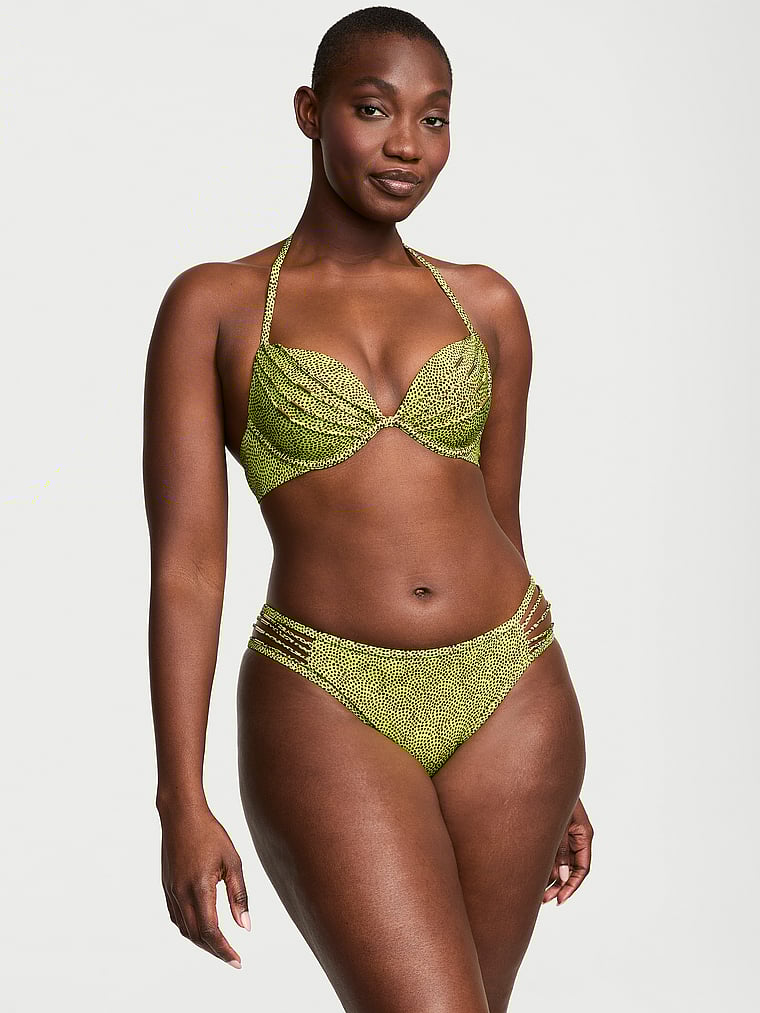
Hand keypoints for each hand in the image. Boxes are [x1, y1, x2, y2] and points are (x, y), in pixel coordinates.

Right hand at [159, 801, 249, 966]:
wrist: (181, 815)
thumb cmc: (210, 834)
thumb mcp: (233, 861)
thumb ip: (239, 895)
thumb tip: (245, 926)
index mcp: (200, 888)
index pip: (211, 931)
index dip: (224, 950)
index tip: (237, 961)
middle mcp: (182, 893)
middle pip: (196, 936)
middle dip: (215, 950)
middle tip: (232, 958)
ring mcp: (171, 891)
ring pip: (185, 929)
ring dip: (201, 942)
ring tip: (220, 946)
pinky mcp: (167, 886)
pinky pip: (177, 917)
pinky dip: (190, 928)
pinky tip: (201, 927)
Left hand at [542, 796, 592, 905]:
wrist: (541, 776)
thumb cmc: (554, 797)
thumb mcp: (559, 825)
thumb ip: (561, 850)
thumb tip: (563, 876)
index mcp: (584, 836)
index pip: (583, 869)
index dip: (572, 886)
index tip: (560, 900)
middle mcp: (576, 839)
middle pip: (570, 870)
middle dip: (558, 886)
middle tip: (544, 900)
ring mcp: (565, 836)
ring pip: (560, 863)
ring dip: (549, 878)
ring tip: (535, 893)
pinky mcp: (553, 832)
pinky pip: (551, 853)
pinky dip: (544, 865)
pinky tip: (532, 876)